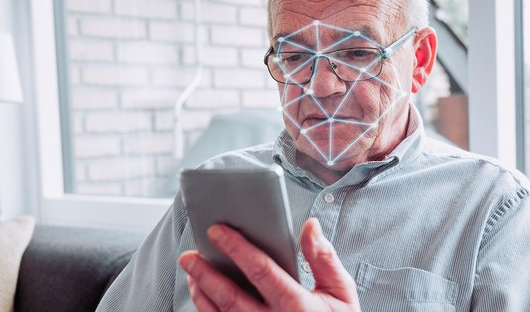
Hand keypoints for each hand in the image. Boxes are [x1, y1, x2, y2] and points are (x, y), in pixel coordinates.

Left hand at [178, 218, 360, 311]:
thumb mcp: (341, 292)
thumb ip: (324, 258)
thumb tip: (310, 226)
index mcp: (297, 307)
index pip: (261, 271)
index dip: (236, 248)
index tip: (217, 231)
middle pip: (230, 296)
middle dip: (206, 273)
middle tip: (189, 255)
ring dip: (202, 293)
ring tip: (192, 272)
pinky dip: (207, 311)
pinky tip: (203, 296)